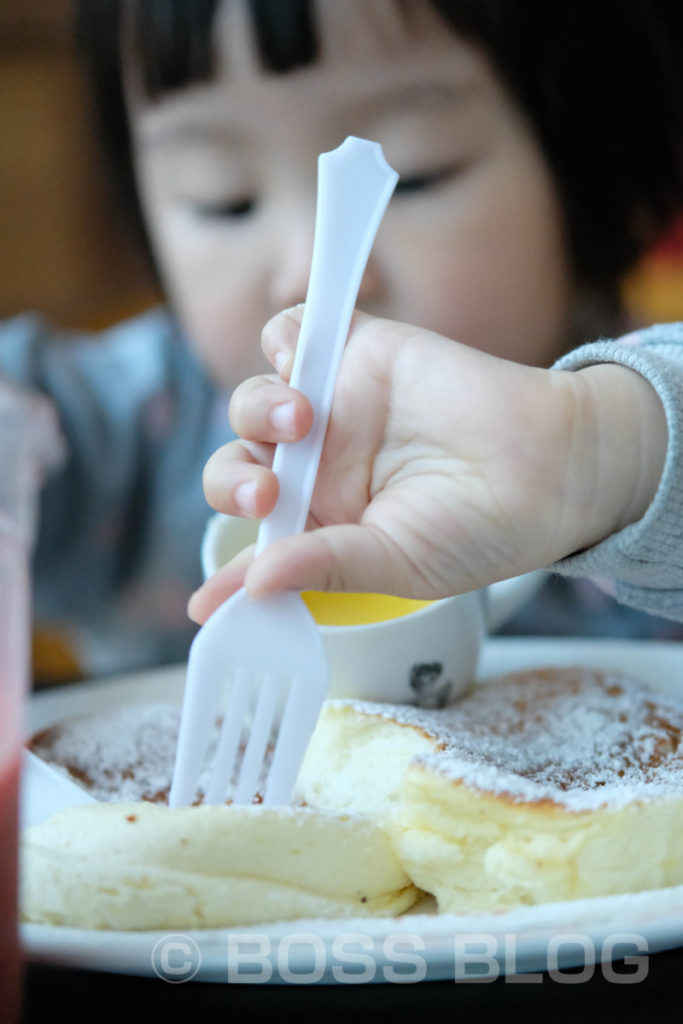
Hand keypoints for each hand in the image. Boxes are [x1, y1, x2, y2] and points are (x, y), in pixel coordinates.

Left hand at [190, 308, 665, 622]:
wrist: (549, 467)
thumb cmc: (481, 529)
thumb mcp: (396, 564)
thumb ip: (323, 567)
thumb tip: (252, 586)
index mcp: (321, 526)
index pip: (256, 542)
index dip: (228, 571)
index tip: (208, 604)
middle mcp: (317, 469)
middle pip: (239, 466)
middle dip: (233, 481)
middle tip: (266, 492)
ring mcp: (334, 410)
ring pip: (256, 401)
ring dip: (260, 410)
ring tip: (301, 419)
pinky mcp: (356, 354)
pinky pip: (292, 332)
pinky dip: (282, 337)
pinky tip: (298, 356)